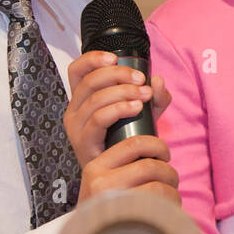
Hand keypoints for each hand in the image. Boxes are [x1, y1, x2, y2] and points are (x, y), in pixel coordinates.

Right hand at [65, 51, 170, 167]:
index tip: (115, 58)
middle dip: (118, 75)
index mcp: (83, 99)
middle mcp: (75, 110)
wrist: (120, 175)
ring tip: (144, 95)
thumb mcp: (144, 113)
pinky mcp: (84, 142)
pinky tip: (135, 108)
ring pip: (95, 99)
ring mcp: (77, 127)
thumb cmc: (127, 140)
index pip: (77, 70)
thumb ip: (154, 97)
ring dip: (123, 92)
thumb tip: (158, 81)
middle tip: (142, 80)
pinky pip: (98, 119)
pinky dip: (118, 109)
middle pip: (89, 81)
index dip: (92, 59)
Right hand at [76, 133, 179, 206]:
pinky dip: (172, 201)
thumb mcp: (104, 179)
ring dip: (172, 186)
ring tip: (171, 193)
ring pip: (158, 183)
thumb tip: (151, 119)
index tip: (164, 154)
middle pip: (150, 164)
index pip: (134, 143)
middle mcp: (99, 180)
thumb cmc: (107, 206)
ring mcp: (112, 200)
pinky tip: (169, 207)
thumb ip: (121, 160)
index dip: (157, 145)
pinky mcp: (127, 216)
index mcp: (95, 165)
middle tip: (171, 177)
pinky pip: (160, 201)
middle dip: (168, 169)